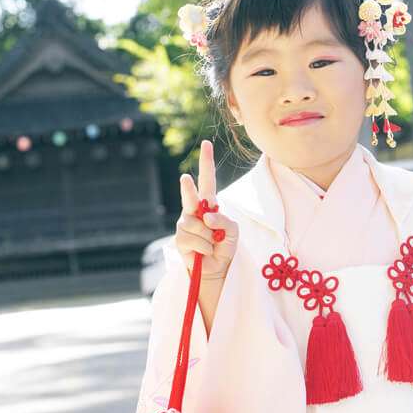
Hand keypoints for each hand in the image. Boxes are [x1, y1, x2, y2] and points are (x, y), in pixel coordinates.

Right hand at [174, 139, 238, 280]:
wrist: (217, 269)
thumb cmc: (225, 246)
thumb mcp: (234, 231)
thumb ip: (224, 221)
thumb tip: (206, 217)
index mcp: (208, 205)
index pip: (207, 181)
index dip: (206, 163)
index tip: (207, 144)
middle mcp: (193, 212)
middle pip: (190, 196)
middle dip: (188, 189)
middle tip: (186, 178)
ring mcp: (184, 225)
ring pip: (196, 225)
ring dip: (208, 237)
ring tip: (211, 245)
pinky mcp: (179, 241)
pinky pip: (193, 240)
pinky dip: (204, 247)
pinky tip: (204, 252)